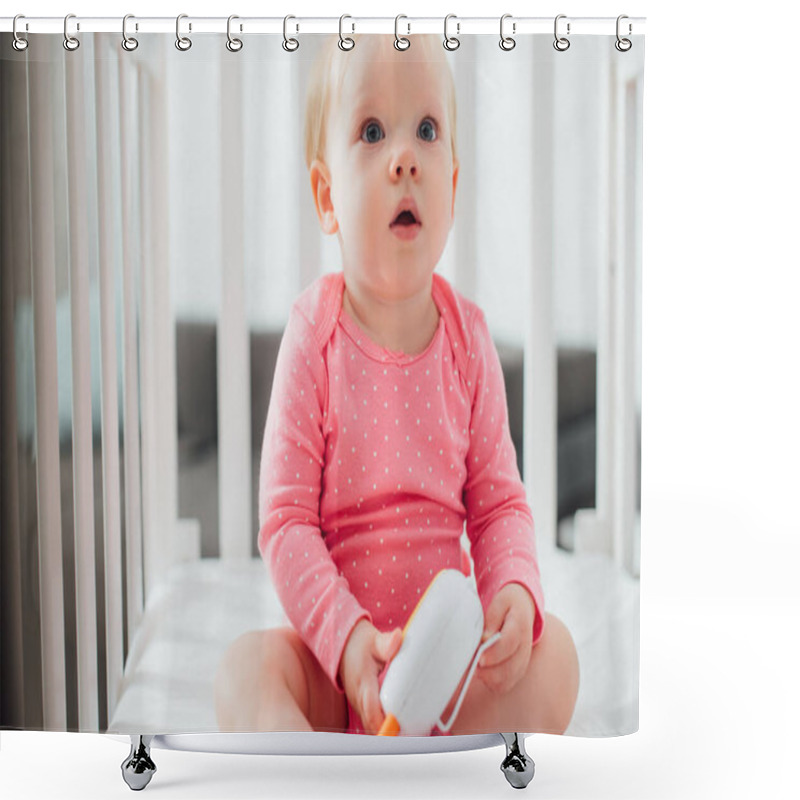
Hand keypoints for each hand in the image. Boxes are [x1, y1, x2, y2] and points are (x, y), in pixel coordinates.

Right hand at [338, 619, 402, 733]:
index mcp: (363, 682)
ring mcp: (357, 703)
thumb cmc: (361, 643)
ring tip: (410, 735)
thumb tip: (397, 638)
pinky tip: (400, 728)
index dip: (384, 722)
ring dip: (387, 732)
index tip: (399, 728)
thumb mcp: (375, 640)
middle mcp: (358, 697)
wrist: (343, 645)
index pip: (371, 708)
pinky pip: (371, 723)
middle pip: (372, 724)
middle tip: (413, 736)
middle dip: (390, 734)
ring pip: (371, 726)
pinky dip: (383, 727)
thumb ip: (387, 643)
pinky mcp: (360, 706)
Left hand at [476, 583, 534, 694]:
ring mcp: (524, 660)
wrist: (524, 607)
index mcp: (520, 624)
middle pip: (510, 668)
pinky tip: (484, 674)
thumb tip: (485, 639)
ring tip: (476, 668)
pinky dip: (493, 683)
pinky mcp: (519, 669)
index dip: (494, 653)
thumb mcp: (499, 603)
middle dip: (489, 671)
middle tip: (474, 665)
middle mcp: (526, 646)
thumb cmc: (507, 605)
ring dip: (490, 678)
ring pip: (508, 679)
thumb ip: (492, 620)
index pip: (509, 643)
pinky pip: (507, 684)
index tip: (480, 659)